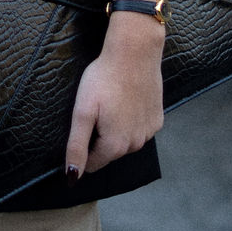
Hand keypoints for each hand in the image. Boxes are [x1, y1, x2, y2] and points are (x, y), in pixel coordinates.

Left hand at [65, 15, 164, 178]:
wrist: (134, 54)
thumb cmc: (103, 79)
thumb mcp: (83, 112)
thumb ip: (77, 146)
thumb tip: (73, 176)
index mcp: (115, 146)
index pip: (93, 163)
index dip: (84, 147)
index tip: (84, 124)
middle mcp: (136, 145)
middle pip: (110, 152)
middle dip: (100, 137)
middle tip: (97, 109)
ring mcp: (149, 133)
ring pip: (126, 141)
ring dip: (116, 129)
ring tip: (112, 103)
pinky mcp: (158, 120)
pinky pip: (140, 129)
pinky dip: (132, 120)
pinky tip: (127, 101)